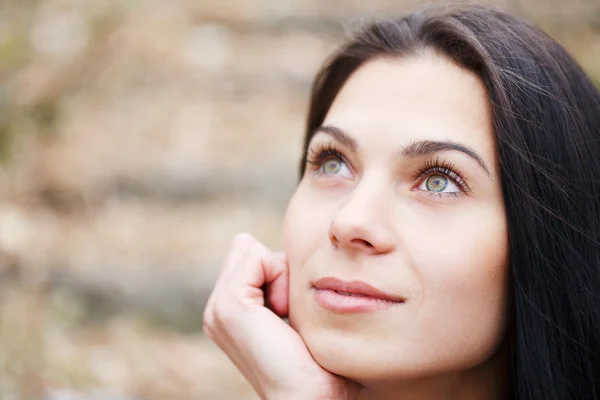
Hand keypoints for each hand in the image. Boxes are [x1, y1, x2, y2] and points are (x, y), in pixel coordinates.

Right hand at [203, 233, 359, 399]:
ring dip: (281, 273)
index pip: (248, 256)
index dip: (279, 271)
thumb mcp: (294, 313)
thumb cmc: (317, 361)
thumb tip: (259, 246)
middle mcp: (216, 311)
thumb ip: (277, 284)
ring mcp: (217, 310)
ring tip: (288, 314)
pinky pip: (256, 256)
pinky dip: (281, 275)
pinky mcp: (229, 307)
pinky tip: (285, 311)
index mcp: (227, 313)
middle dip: (277, 268)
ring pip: (250, 250)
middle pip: (246, 249)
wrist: (313, 397)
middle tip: (290, 310)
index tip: (292, 310)